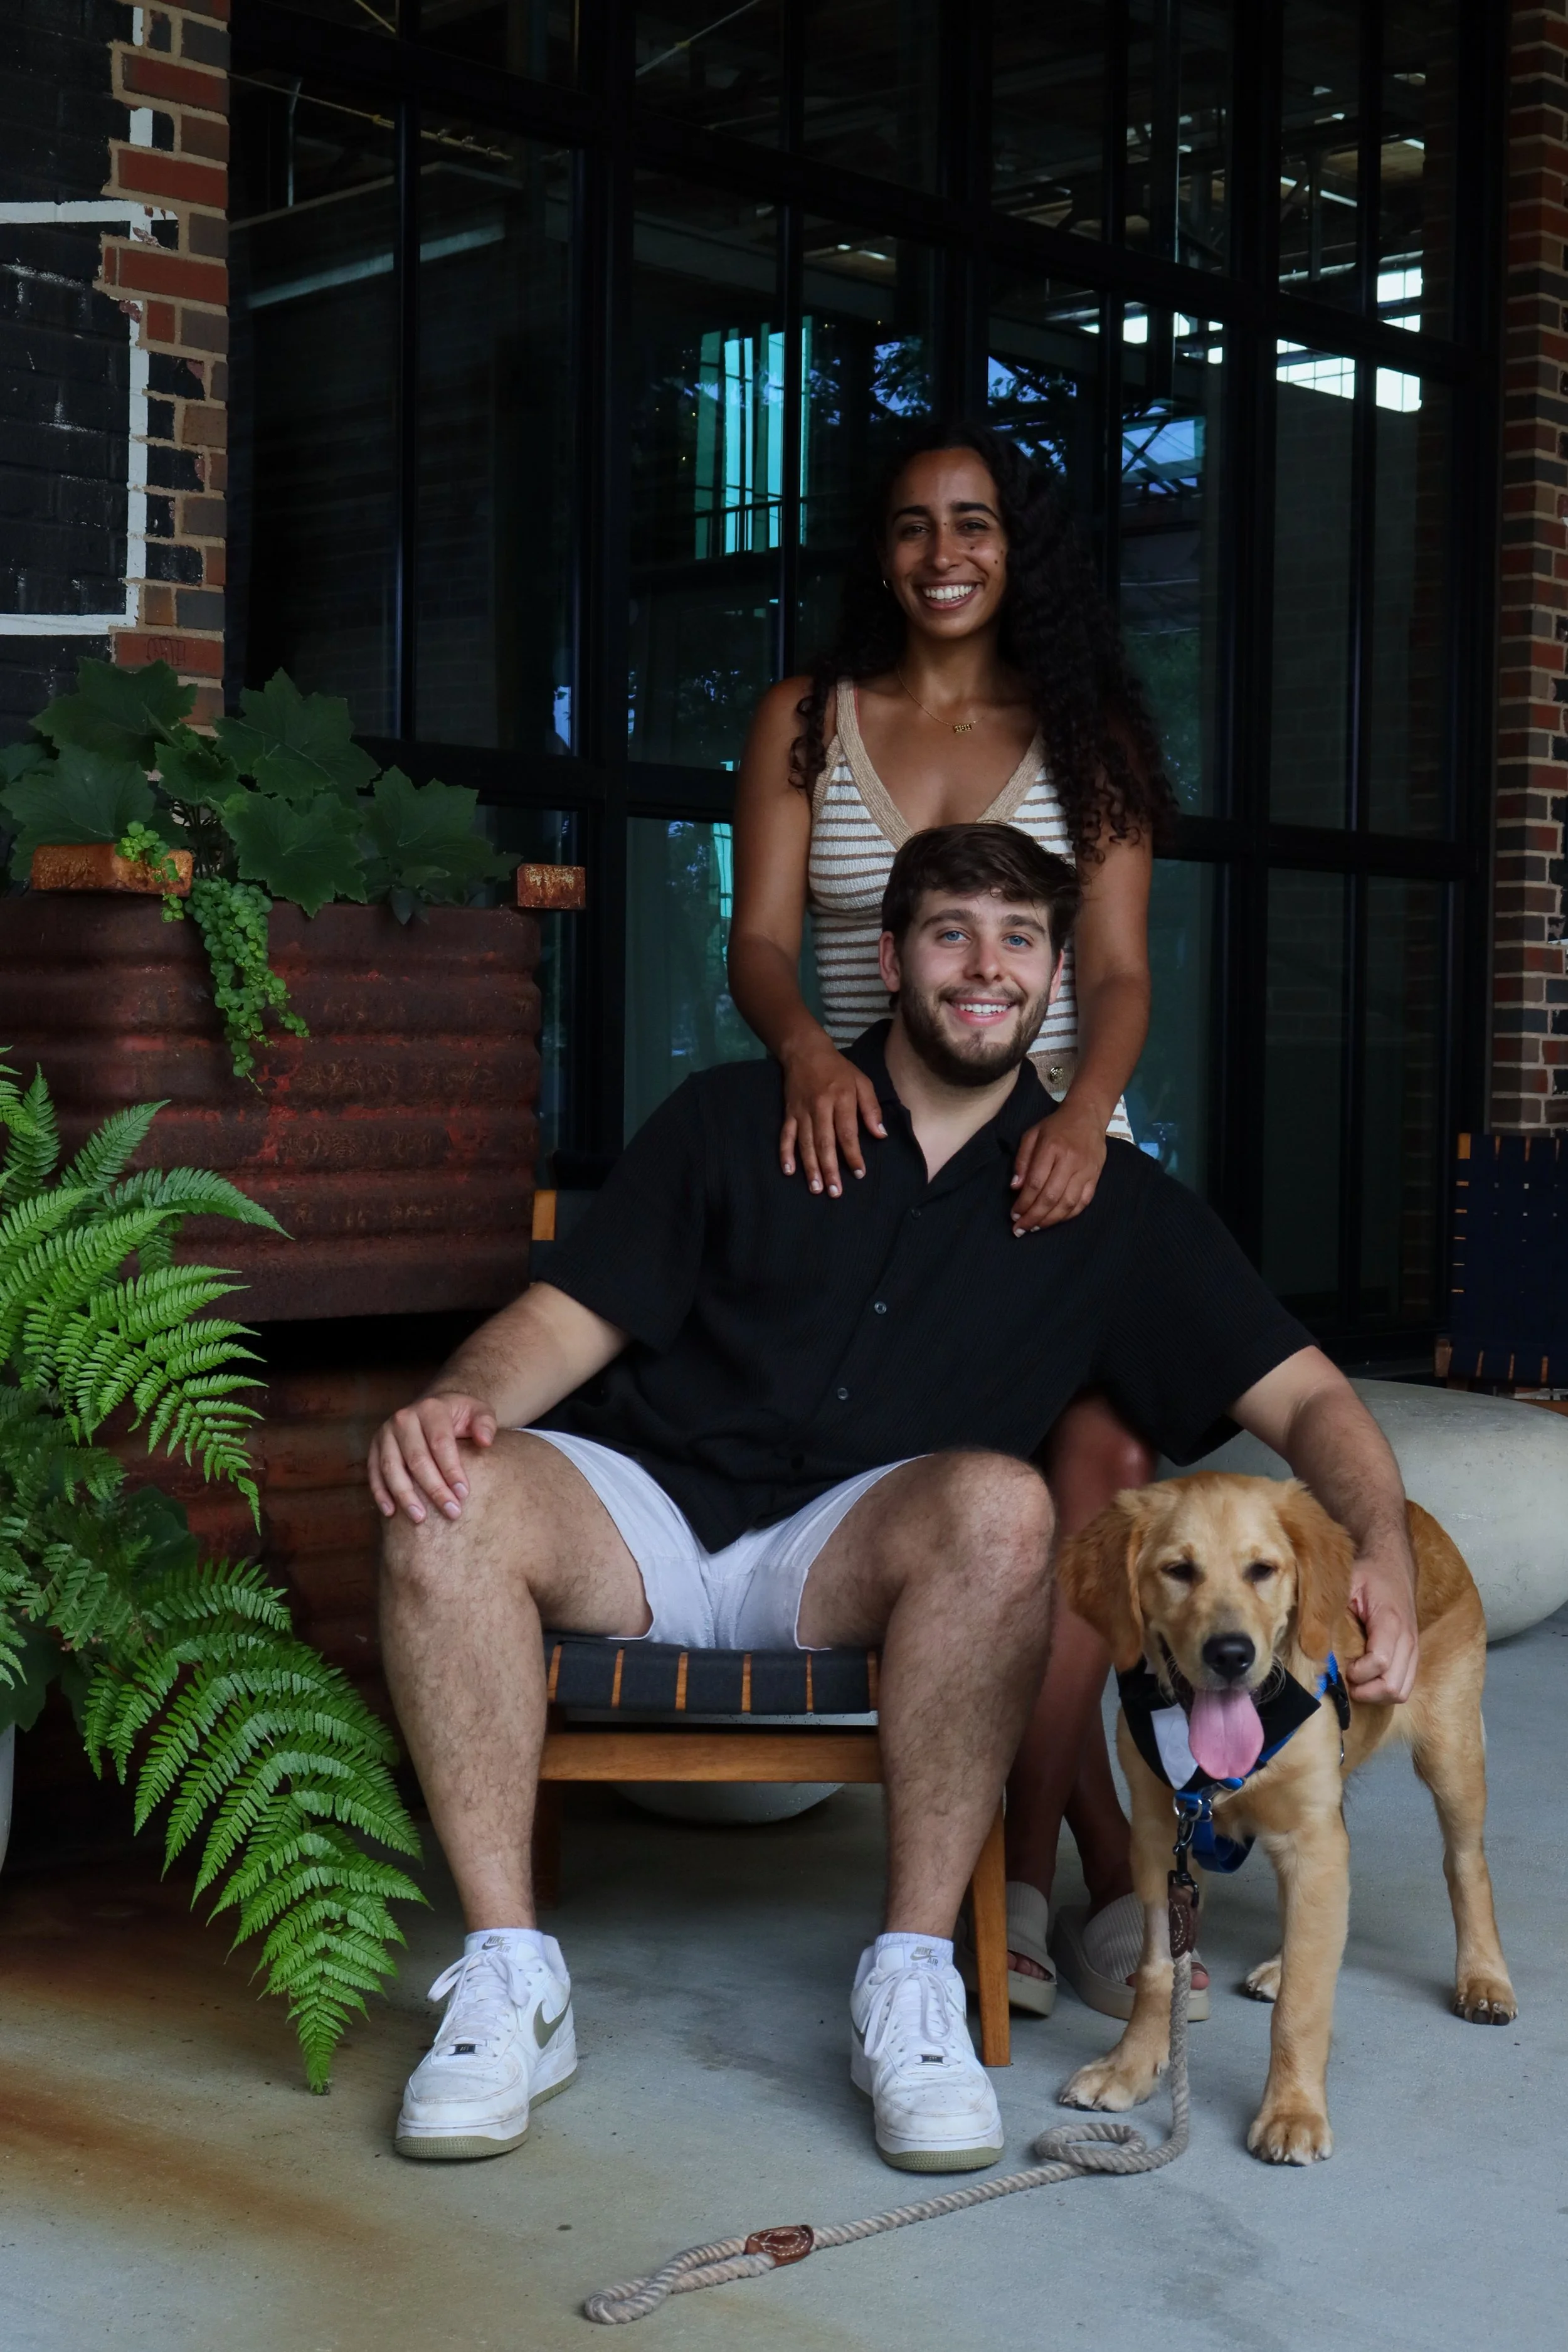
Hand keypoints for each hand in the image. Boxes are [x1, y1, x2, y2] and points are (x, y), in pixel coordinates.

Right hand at [368, 1390, 497, 1524]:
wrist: (433, 1407)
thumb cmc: (459, 1415)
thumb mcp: (478, 1411)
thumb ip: (485, 1423)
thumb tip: (485, 1441)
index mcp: (431, 1409)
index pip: (441, 1443)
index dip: (451, 1470)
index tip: (463, 1494)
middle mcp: (404, 1419)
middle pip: (417, 1459)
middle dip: (434, 1489)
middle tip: (451, 1512)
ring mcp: (385, 1433)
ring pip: (392, 1468)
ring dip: (405, 1495)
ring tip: (420, 1518)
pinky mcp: (374, 1447)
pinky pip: (374, 1472)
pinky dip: (380, 1493)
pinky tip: (390, 1512)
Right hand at [780, 1037, 885, 1196]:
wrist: (806, 1051)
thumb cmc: (839, 1070)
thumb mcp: (862, 1082)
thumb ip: (871, 1109)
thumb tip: (880, 1135)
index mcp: (841, 1099)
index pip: (847, 1132)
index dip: (853, 1154)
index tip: (858, 1174)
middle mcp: (820, 1107)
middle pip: (825, 1142)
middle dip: (830, 1168)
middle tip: (835, 1192)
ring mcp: (802, 1111)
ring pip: (805, 1143)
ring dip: (810, 1167)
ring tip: (816, 1188)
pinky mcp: (789, 1113)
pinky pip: (785, 1135)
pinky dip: (785, 1153)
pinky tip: (789, 1171)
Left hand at [1010, 1106, 1107, 1230]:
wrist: (1087, 1116)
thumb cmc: (1055, 1126)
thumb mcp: (1032, 1135)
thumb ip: (1022, 1161)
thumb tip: (1015, 1188)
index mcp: (1052, 1148)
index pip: (1036, 1183)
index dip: (1023, 1203)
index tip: (1014, 1215)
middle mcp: (1071, 1161)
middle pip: (1051, 1197)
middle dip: (1033, 1217)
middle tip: (1020, 1229)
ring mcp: (1086, 1170)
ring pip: (1068, 1203)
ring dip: (1050, 1220)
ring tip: (1035, 1228)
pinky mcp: (1096, 1177)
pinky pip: (1083, 1202)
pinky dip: (1068, 1215)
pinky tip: (1055, 1220)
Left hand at [1345, 1549, 1418, 1703]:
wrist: (1392, 1564)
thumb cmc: (1367, 1574)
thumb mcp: (1346, 1584)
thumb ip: (1332, 1611)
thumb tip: (1312, 1641)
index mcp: (1389, 1621)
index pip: (1380, 1662)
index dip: (1358, 1672)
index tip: (1342, 1666)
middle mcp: (1407, 1639)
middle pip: (1393, 1686)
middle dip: (1366, 1690)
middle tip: (1346, 1679)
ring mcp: (1413, 1648)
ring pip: (1402, 1691)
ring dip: (1377, 1694)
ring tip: (1356, 1681)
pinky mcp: (1413, 1654)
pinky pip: (1406, 1684)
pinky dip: (1386, 1689)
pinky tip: (1367, 1679)